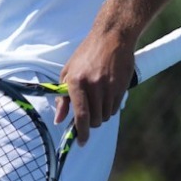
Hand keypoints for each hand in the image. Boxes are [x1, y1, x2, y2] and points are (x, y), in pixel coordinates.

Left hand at [53, 28, 133, 144]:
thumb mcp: (68, 71)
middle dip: (91, 123)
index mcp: (76, 81)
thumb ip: (62, 98)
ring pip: (105, 116)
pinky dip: (109, 108)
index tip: (80, 142)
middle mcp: (93, 86)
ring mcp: (109, 87)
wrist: (112, 38)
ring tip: (96, 101)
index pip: (80, 114)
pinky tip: (106, 96)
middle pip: (94, 119)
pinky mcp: (121, 87)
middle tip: (87, 117)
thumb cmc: (86, 54)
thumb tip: (59, 120)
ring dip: (100, 115)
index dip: (81, 132)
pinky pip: (114, 108)